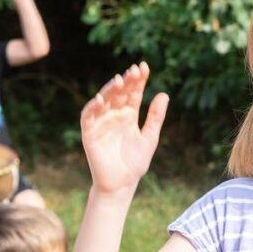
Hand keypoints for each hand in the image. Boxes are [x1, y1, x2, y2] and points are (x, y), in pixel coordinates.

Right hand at [80, 62, 168, 195]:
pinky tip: (101, 99)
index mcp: (128, 116)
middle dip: (126, 82)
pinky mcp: (89, 133)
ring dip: (110, 90)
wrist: (121, 184)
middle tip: (134, 71)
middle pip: (119, 94)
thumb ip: (155, 117)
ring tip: (119, 80)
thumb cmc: (134, 163)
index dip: (138, 80)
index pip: (133, 93)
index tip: (144, 67)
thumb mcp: (149, 137)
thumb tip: (164, 94)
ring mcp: (101, 123)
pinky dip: (92, 106)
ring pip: (104, 101)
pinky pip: (88, 116)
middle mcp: (114, 116)